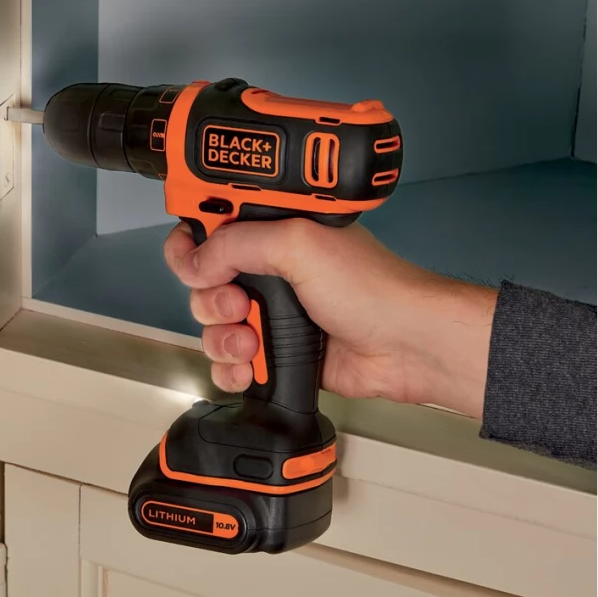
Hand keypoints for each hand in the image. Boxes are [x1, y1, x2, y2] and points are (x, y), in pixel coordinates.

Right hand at [163, 218, 497, 418]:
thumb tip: (195, 262)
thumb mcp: (298, 245)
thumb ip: (236, 244)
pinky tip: (248, 369)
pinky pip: (228, 362)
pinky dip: (230, 369)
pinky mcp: (275, 351)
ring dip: (222, 338)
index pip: (211, 227)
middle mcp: (267, 269)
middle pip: (201, 283)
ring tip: (252, 343)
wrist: (405, 346)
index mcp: (272, 231)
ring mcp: (270, 311)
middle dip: (210, 299)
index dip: (191, 242)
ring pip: (211, 326)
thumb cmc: (371, 289)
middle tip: (239, 305)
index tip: (191, 261)